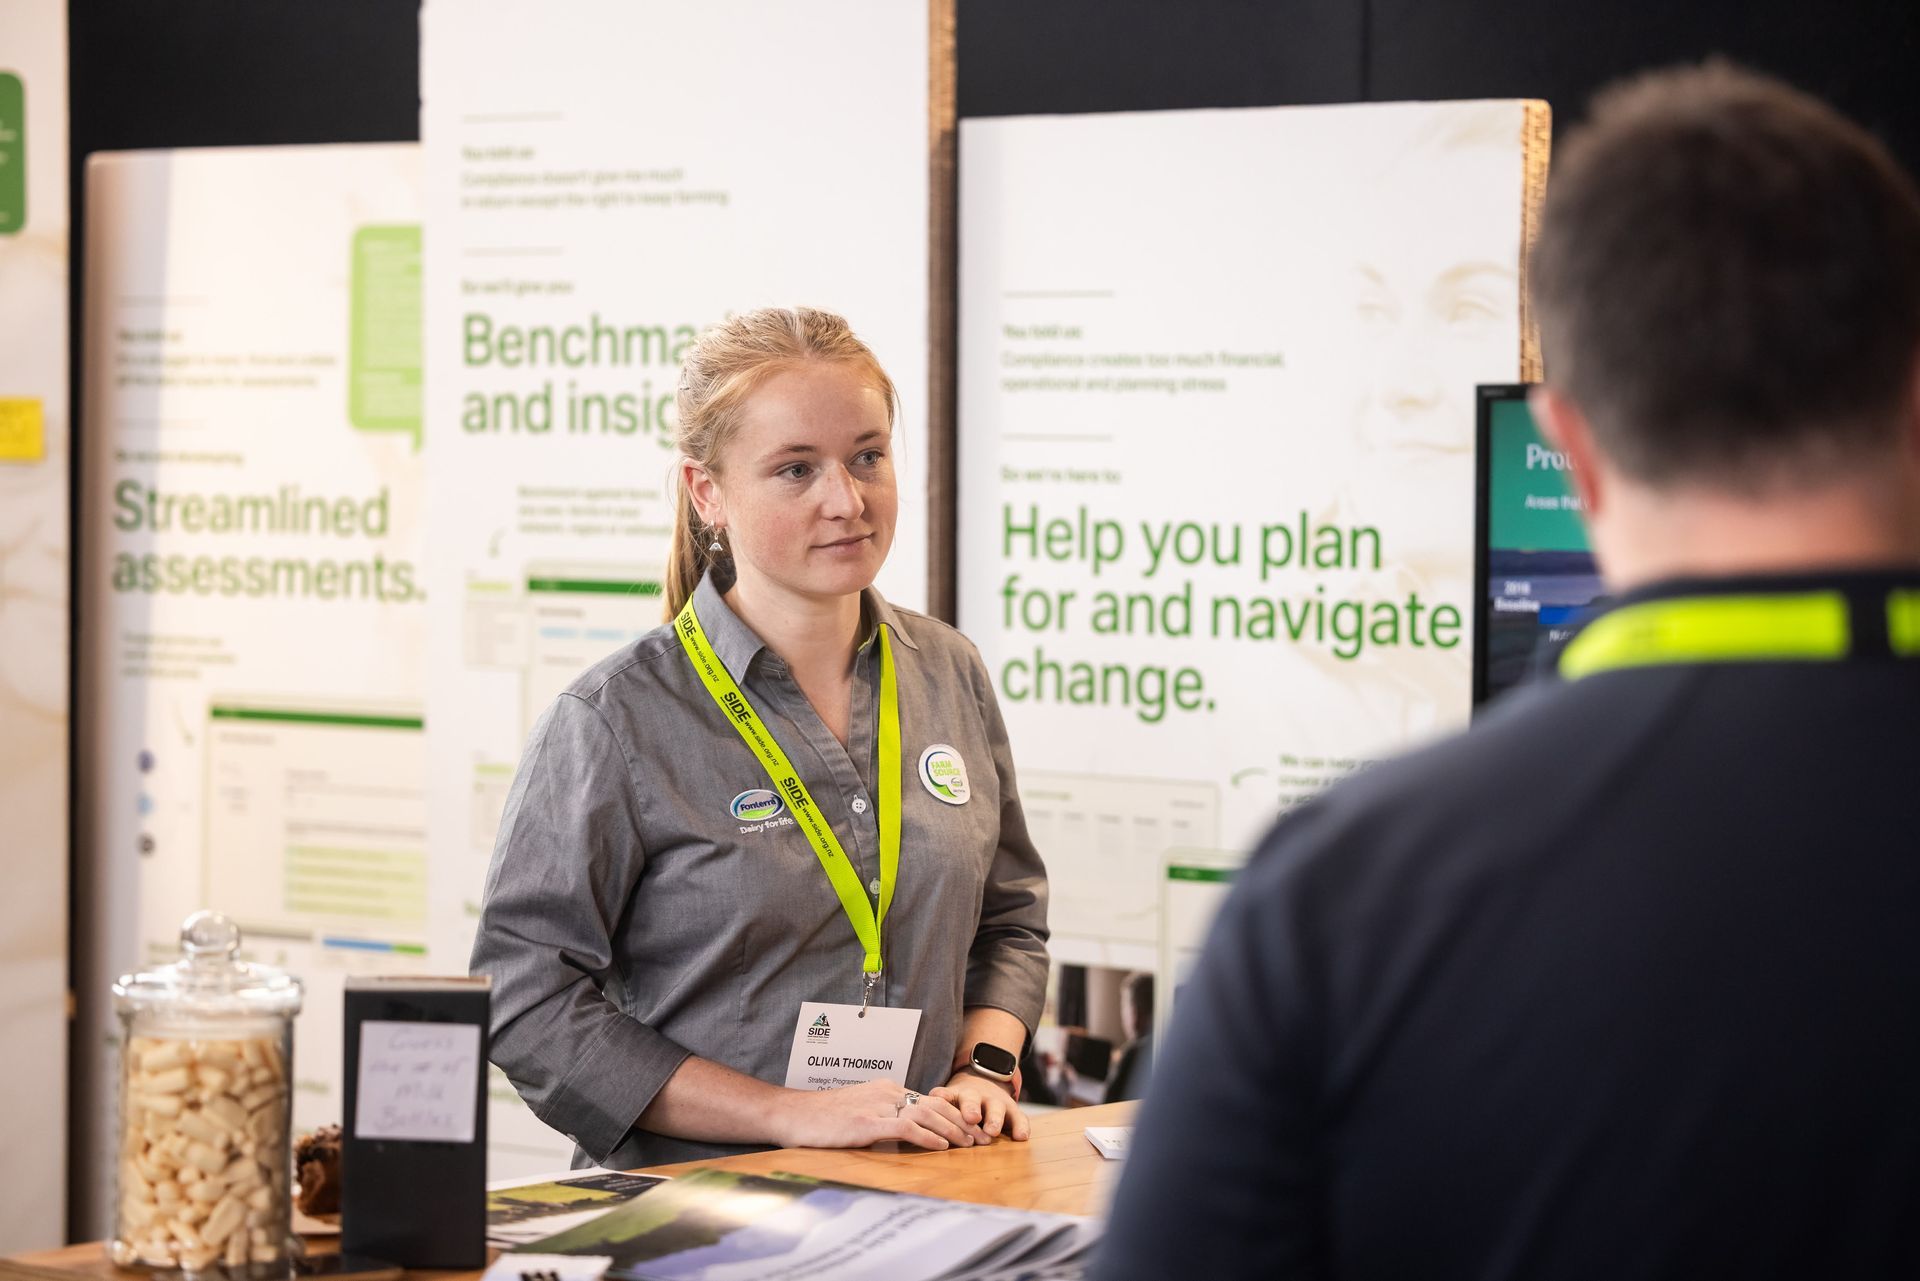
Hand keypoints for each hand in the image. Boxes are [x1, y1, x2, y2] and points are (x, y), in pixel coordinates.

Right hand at [774, 1079, 978, 1151]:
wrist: (792, 1114)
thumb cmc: (821, 1117)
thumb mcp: (857, 1111)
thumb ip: (881, 1115)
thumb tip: (902, 1130)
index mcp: (886, 1088)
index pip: (929, 1100)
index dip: (954, 1114)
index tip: (971, 1130)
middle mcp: (886, 1092)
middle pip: (935, 1105)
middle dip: (962, 1122)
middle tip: (981, 1139)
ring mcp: (877, 1106)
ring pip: (927, 1114)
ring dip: (953, 1130)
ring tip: (970, 1144)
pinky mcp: (868, 1122)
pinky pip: (907, 1127)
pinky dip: (928, 1137)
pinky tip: (942, 1147)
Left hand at [933, 1070, 1029, 1141]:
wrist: (986, 1083)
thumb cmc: (959, 1103)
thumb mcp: (945, 1103)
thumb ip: (930, 1112)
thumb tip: (901, 1124)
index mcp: (955, 1095)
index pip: (947, 1095)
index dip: (943, 1097)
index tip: (937, 1098)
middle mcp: (976, 1096)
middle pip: (972, 1100)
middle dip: (970, 1108)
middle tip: (970, 1118)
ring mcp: (995, 1102)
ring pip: (995, 1108)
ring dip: (993, 1118)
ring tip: (991, 1131)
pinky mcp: (1013, 1111)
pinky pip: (1019, 1117)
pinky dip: (1020, 1126)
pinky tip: (1021, 1137)